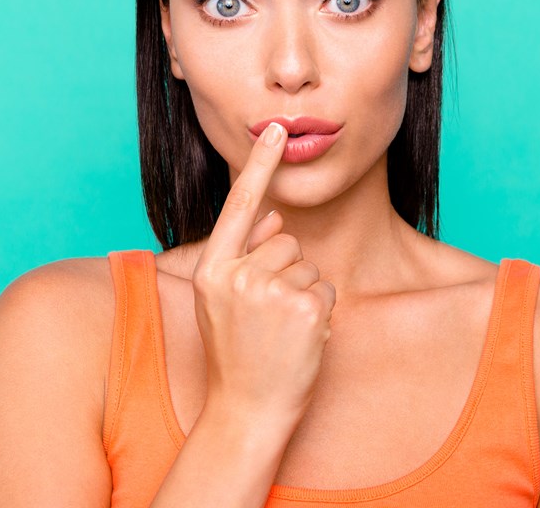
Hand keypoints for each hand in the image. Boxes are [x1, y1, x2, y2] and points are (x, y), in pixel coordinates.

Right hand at [190, 122, 336, 426]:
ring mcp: (270, 291)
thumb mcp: (224, 302)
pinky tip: (301, 338)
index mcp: (212, 268)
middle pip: (285, 240)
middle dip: (286, 271)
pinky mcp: (305, 307)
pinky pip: (326, 287)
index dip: (259, 165)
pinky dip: (322, 311)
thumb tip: (273, 215)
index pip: (239, 207)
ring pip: (308, 264)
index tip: (275, 128)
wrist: (247, 411)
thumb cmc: (238, 354)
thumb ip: (244, 254)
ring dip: (304, 293)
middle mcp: (237, 275)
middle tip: (269, 317)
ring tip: (282, 331)